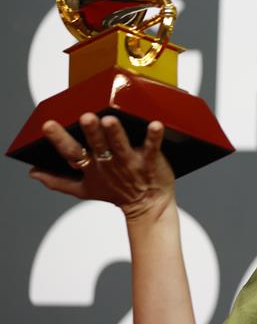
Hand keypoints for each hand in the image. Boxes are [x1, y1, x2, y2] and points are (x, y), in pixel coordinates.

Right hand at [29, 113, 175, 220]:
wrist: (148, 205)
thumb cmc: (117, 193)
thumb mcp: (84, 189)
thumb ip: (57, 181)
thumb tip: (32, 172)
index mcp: (92, 167)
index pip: (72, 152)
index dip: (59, 140)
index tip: (48, 125)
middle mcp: (109, 163)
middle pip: (97, 146)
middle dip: (91, 132)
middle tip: (85, 118)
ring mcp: (130, 162)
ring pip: (121, 145)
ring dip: (116, 133)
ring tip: (110, 120)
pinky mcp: (150, 161)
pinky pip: (152, 147)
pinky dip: (153, 137)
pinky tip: (156, 125)